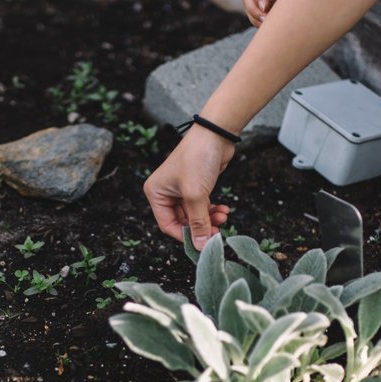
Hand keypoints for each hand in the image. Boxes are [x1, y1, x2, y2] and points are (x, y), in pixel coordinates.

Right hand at [144, 126, 233, 248]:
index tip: (202, 243)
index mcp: (156, 193)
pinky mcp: (196, 187)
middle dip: (201, 226)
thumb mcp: (195, 194)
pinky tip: (224, 210)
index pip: (166, 224)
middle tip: (218, 232)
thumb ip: (198, 222)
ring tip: (223, 218)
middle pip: (182, 222)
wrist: (215, 134)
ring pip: (194, 215)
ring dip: (209, 219)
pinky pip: (202, 207)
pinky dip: (213, 211)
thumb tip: (201, 247)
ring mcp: (181, 190)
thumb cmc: (198, 158)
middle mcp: (166, 192)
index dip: (184, 236)